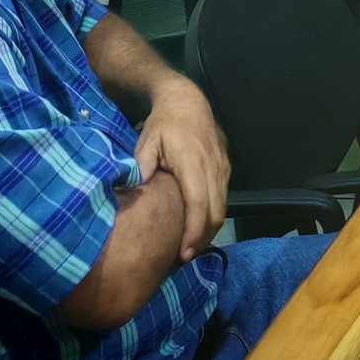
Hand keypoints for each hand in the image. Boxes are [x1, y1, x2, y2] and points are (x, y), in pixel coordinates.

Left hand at [134, 75, 229, 261]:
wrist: (188, 101)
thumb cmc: (164, 124)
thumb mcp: (147, 142)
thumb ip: (141, 167)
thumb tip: (132, 193)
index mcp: (192, 163)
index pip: (198, 204)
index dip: (193, 231)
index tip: (183, 253)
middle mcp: (213, 168)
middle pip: (215, 212)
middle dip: (202, 238)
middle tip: (183, 258)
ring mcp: (222, 168)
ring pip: (222, 207)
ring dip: (209, 230)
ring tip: (190, 248)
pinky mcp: (226, 168)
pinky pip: (223, 198)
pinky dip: (213, 216)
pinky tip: (199, 227)